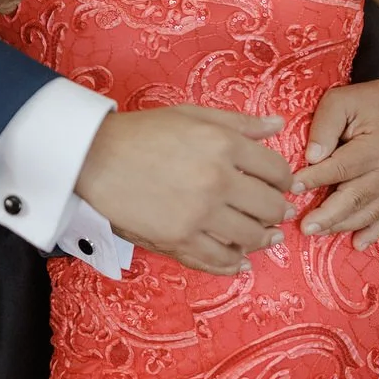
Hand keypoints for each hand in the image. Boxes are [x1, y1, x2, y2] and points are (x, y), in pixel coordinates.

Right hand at [75, 105, 295, 275]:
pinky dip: (235, 262)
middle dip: (278, 210)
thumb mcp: (191, 115)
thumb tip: (277, 124)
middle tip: (276, 212)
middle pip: (270, 206)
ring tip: (264, 236)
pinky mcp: (178, 238)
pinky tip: (240, 260)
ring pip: (251, 236)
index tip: (280, 185)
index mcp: (223, 144)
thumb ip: (238, 122)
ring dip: (263, 237)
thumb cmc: (141, 132)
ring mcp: (198, 213)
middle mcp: (217, 179)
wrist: (93, 156)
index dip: (285, 180)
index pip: (277, 170)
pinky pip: (219, 259)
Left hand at [292, 80, 378, 249]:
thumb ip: (324, 127)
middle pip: (354, 197)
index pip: (339, 168)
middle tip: (305, 227)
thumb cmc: (364, 101)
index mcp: (373, 148)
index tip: (291, 187)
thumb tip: (311, 157)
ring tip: (318, 233)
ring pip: (367, 211)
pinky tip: (358, 244)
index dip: (315, 179)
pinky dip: (373, 232)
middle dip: (328, 215)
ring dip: (342, 225)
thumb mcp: (339, 102)